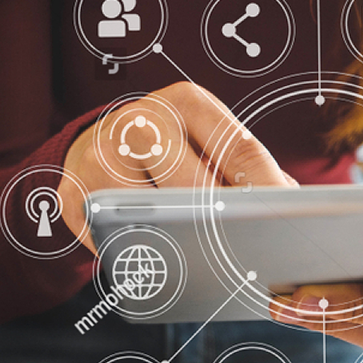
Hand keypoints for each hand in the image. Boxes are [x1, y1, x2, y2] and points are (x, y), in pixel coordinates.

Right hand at [58, 82, 296, 251]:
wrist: (100, 146)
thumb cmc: (174, 152)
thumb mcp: (211, 144)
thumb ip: (248, 169)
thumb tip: (288, 207)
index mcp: (186, 101)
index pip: (240, 148)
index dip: (268, 191)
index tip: (287, 223)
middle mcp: (140, 120)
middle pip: (197, 189)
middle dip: (226, 226)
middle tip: (247, 254)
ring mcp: (101, 156)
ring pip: (156, 219)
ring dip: (183, 246)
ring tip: (205, 260)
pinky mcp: (74, 194)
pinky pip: (118, 239)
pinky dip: (143, 256)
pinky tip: (161, 259)